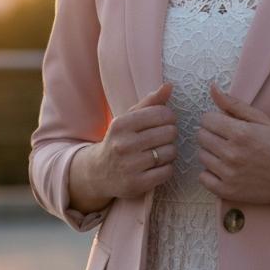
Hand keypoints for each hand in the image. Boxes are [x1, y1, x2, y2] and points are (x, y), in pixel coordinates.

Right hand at [93, 80, 177, 199]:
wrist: (98, 172)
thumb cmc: (119, 140)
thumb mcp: (128, 118)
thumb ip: (150, 102)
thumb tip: (169, 86)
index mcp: (121, 124)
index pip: (162, 114)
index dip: (169, 118)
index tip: (164, 122)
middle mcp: (124, 144)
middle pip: (169, 133)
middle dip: (169, 135)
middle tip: (161, 139)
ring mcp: (130, 166)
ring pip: (170, 152)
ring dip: (169, 152)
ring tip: (158, 152)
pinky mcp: (137, 184)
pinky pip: (167, 171)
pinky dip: (167, 168)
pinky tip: (157, 166)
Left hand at [196, 82, 269, 203]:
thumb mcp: (262, 120)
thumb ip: (234, 105)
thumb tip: (212, 88)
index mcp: (240, 133)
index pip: (206, 119)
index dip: (215, 120)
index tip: (225, 125)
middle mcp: (231, 153)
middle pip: (201, 137)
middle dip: (212, 134)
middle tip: (228, 140)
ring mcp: (228, 174)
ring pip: (201, 156)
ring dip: (211, 153)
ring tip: (230, 155)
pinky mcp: (227, 191)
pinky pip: (203, 178)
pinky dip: (211, 173)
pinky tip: (225, 170)